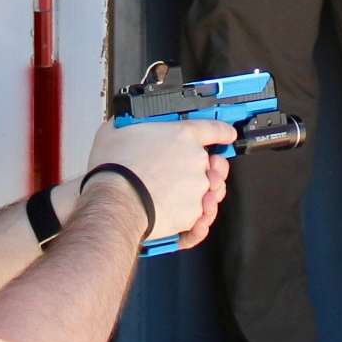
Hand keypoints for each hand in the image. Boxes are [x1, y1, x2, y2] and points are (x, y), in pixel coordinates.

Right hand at [82, 116, 233, 245]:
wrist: (115, 201)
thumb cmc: (115, 167)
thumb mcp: (117, 129)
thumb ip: (131, 124)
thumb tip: (126, 124)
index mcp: (183, 135)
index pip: (214, 128)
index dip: (222, 132)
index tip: (227, 135)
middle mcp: (196, 160)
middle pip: (214, 164)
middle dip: (206, 169)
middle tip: (186, 173)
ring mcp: (198, 187)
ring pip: (208, 191)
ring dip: (197, 194)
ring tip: (176, 196)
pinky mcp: (193, 213)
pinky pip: (199, 216)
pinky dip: (190, 218)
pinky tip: (176, 213)